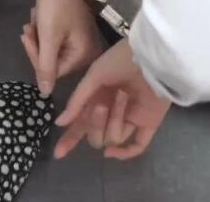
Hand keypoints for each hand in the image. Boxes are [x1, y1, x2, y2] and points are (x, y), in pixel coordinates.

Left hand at [20, 0, 103, 95]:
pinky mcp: (77, 33)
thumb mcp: (48, 38)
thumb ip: (45, 67)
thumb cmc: (56, 7)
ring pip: (52, 50)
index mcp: (84, 56)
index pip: (53, 71)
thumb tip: (45, 94)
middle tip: (28, 28)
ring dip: (39, 37)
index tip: (26, 37)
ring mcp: (83, 42)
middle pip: (53, 61)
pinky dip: (45, 31)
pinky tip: (40, 18)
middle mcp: (88, 52)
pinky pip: (57, 40)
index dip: (36, 56)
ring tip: (34, 20)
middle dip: (37, 45)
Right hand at [53, 39, 170, 159]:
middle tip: (101, 106)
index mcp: (98, 98)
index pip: (82, 124)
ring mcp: (131, 118)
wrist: (150, 55)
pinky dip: (124, 153)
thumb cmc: (121, 60)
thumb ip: (77, 100)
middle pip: (96, 135)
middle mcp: (113, 111)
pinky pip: (137, 146)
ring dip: (114, 120)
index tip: (59, 153)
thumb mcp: (94, 75)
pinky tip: (110, 151)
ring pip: (113, 137)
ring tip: (123, 96)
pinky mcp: (149, 122)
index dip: (71, 138)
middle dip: (95, 124)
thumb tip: (60, 123)